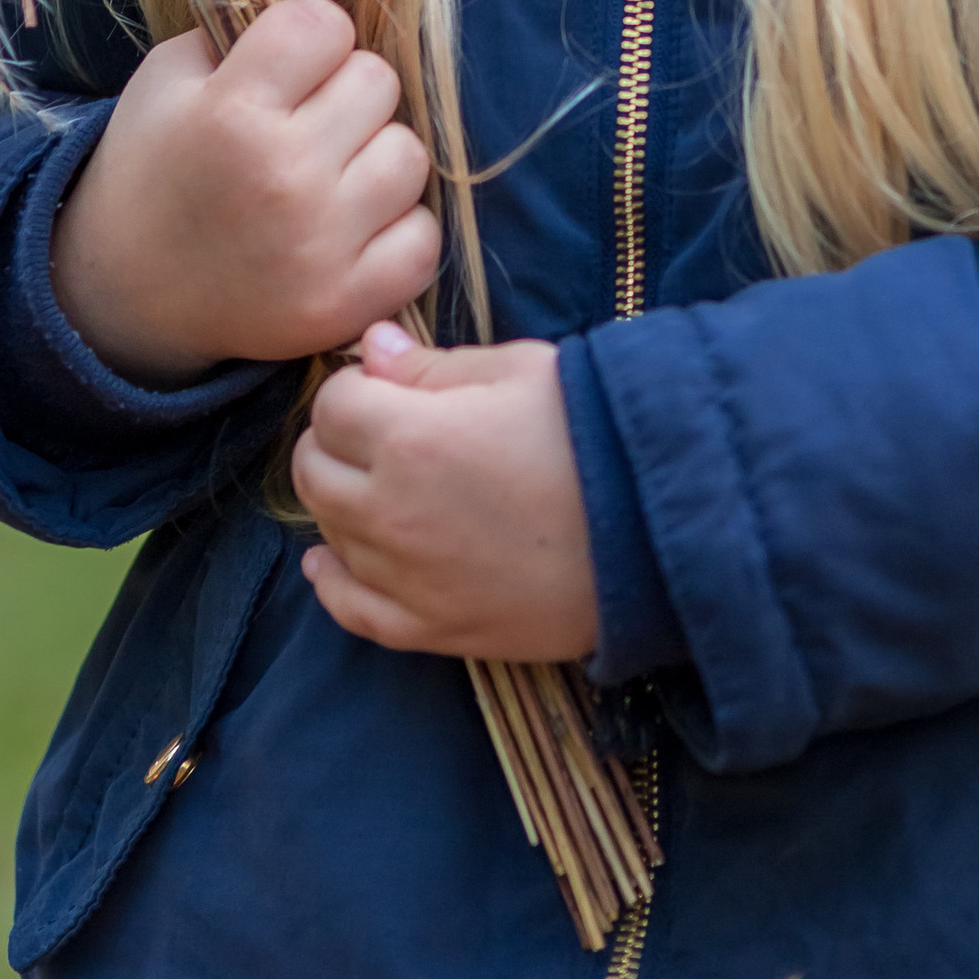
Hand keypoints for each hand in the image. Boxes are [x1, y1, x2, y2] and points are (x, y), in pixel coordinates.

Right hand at [51, 0, 438, 386]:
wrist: (129, 294)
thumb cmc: (154, 170)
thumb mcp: (165, 81)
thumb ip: (236, 32)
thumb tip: (320, 14)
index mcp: (230, 113)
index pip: (325, 23)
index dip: (310, 36)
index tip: (290, 64)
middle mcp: (282, 176)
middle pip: (378, 81)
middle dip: (344, 92)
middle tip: (306, 122)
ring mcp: (320, 245)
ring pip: (409, 155)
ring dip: (375, 158)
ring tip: (330, 175)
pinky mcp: (345, 303)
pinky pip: (422, 238)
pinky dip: (395, 229)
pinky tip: (351, 228)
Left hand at [294, 323, 600, 660]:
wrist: (663, 531)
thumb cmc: (597, 434)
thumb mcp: (519, 372)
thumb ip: (432, 366)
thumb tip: (368, 348)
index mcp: (410, 439)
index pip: (333, 406)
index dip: (358, 389)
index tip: (387, 388)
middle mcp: (393, 514)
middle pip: (315, 472)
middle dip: (337, 441)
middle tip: (378, 430)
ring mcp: (409, 580)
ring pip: (331, 534)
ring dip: (342, 502)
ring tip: (378, 483)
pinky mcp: (435, 630)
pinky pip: (352, 611)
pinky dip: (333, 582)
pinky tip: (329, 561)